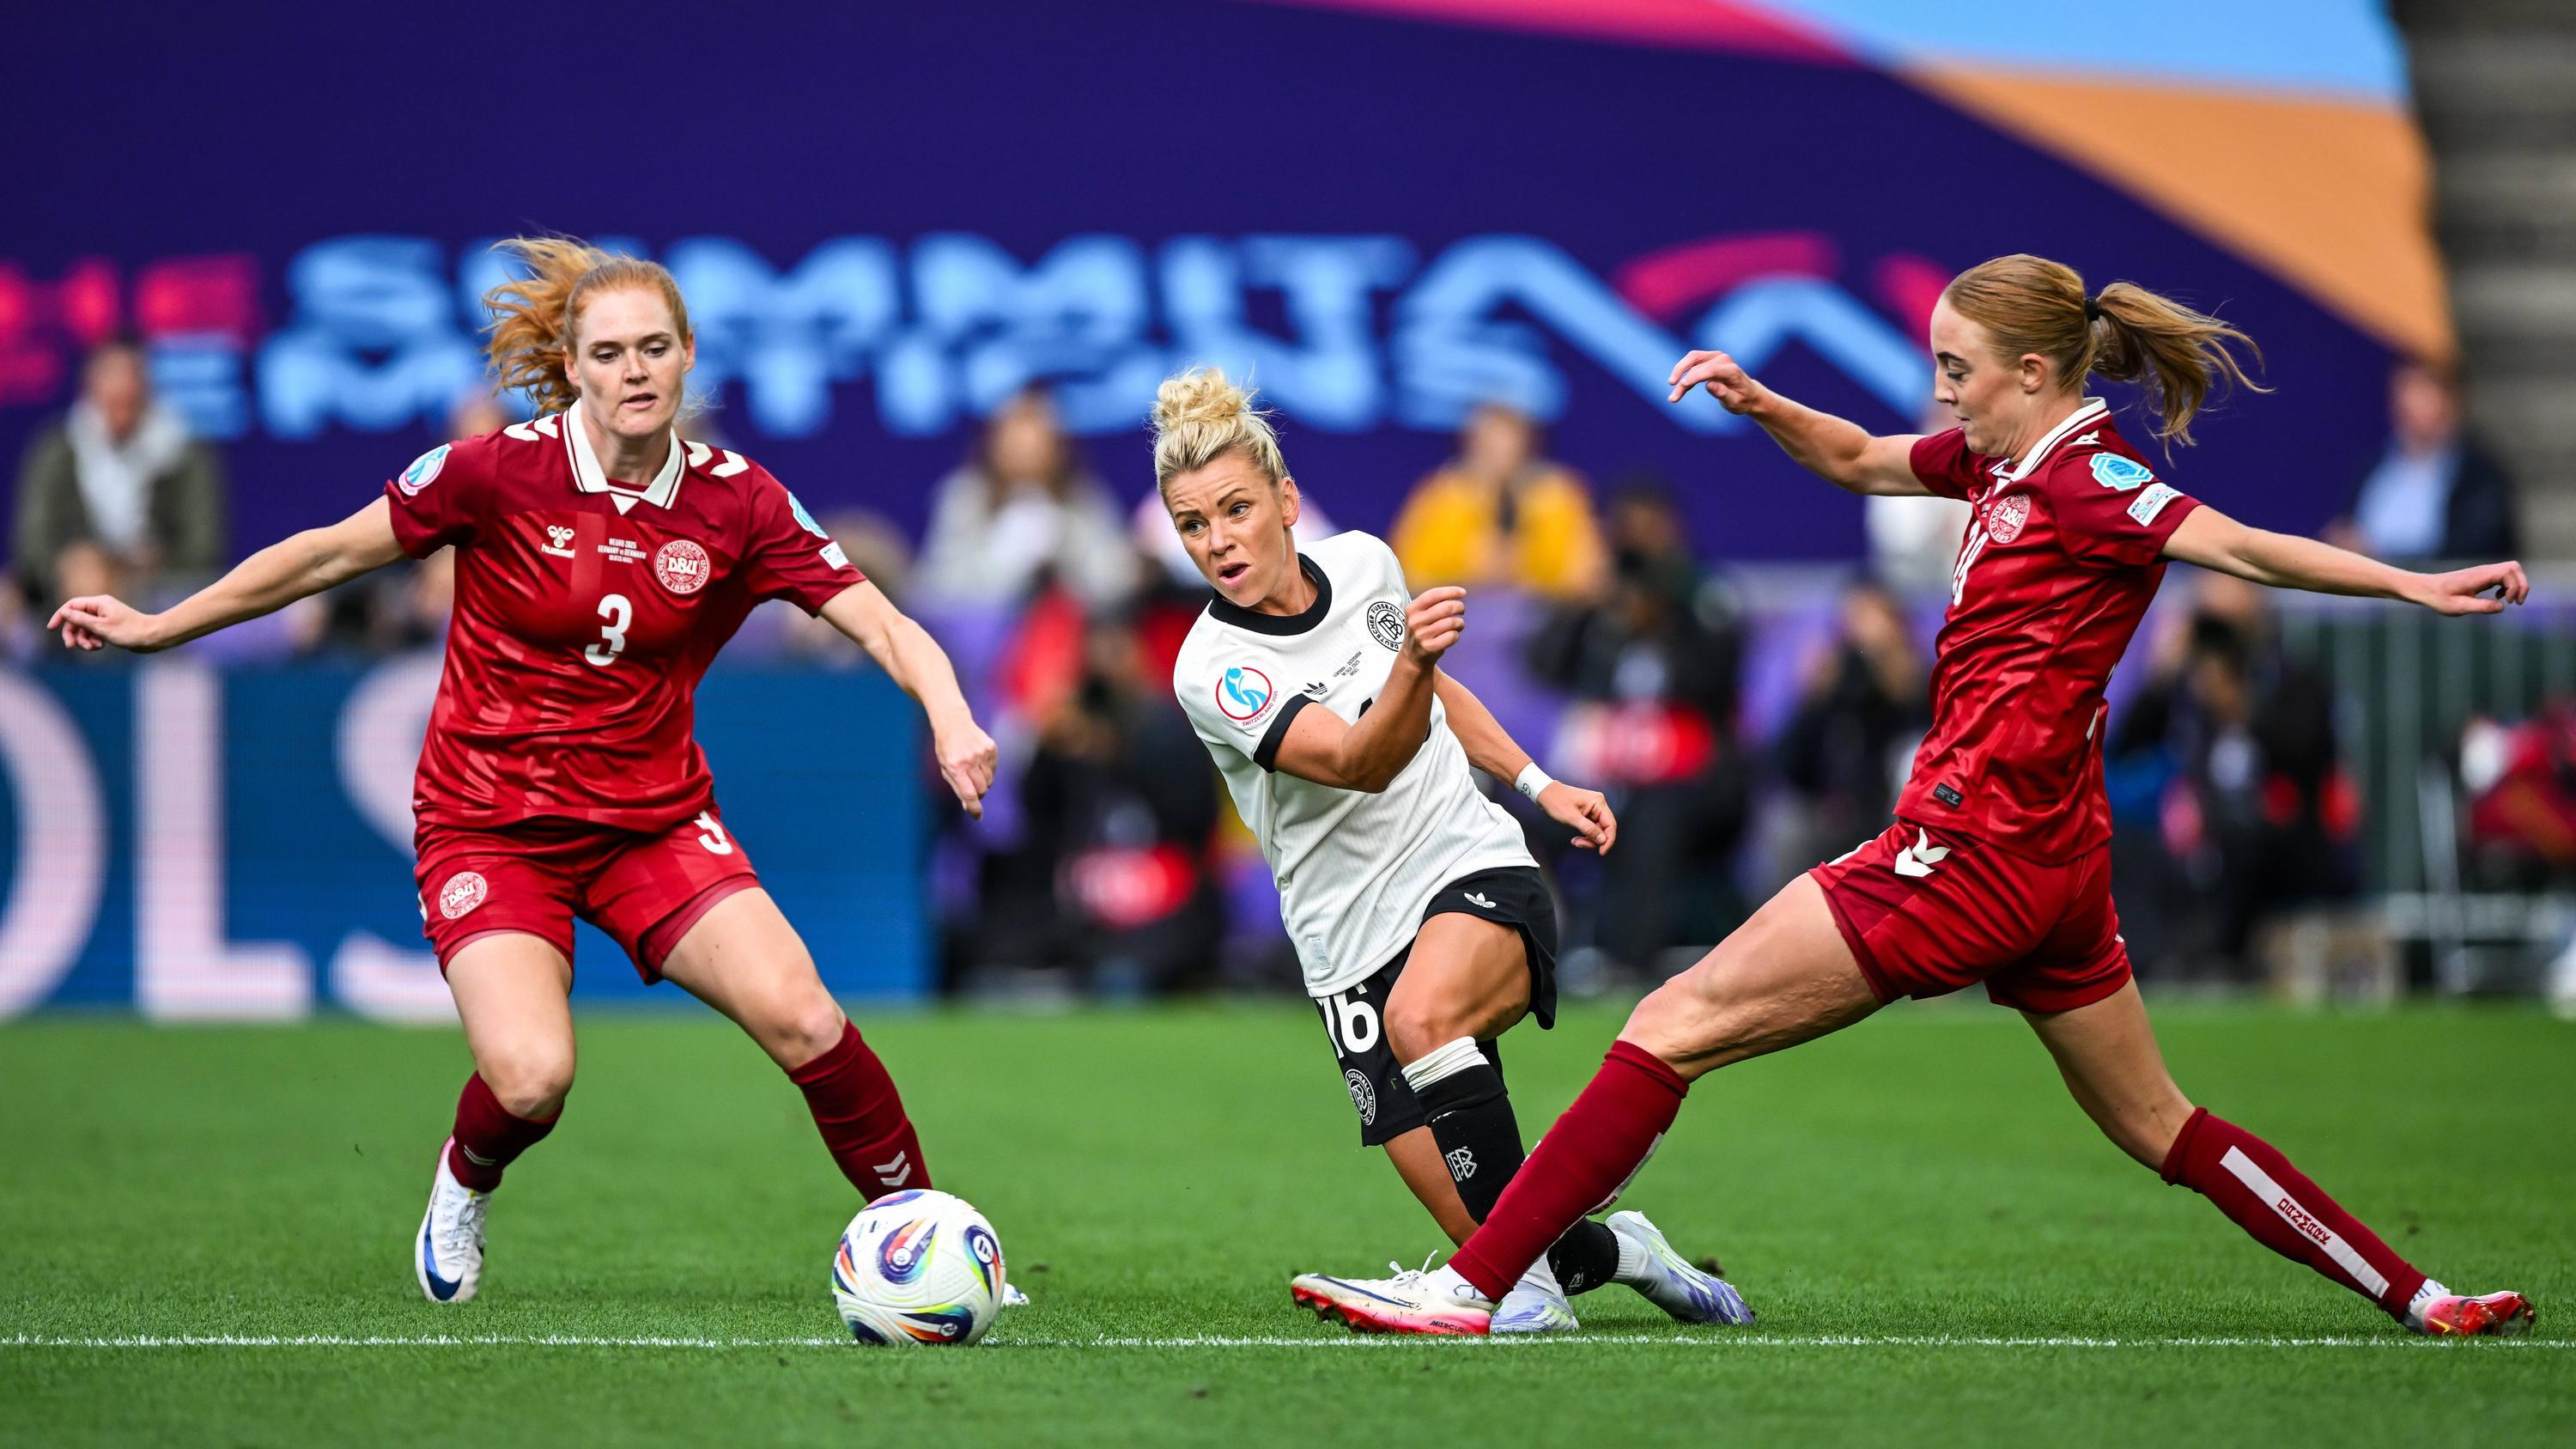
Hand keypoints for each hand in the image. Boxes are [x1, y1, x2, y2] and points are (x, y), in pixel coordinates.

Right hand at [48, 594, 165, 652]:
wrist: (152, 638)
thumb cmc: (129, 631)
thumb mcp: (101, 627)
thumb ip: (80, 620)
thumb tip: (64, 612)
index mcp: (99, 603)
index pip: (72, 605)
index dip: (60, 616)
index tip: (51, 628)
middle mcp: (101, 608)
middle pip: (76, 619)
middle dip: (72, 633)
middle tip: (71, 646)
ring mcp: (105, 618)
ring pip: (84, 629)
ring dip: (84, 639)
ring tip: (92, 648)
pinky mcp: (110, 628)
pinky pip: (94, 634)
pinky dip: (93, 641)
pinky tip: (100, 647)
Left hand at [932, 714, 998, 819]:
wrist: (953, 723)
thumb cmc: (946, 749)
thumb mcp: (946, 769)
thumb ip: (958, 788)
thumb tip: (969, 808)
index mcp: (955, 766)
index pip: (969, 793)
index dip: (974, 807)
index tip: (977, 816)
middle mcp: (970, 760)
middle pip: (981, 789)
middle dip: (977, 793)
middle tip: (971, 788)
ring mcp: (982, 753)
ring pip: (989, 781)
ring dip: (982, 782)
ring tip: (973, 772)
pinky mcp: (991, 747)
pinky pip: (994, 769)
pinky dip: (988, 771)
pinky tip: (978, 762)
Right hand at [1400, 586, 1466, 665]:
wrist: (1412, 655)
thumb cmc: (1423, 628)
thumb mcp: (1421, 613)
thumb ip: (1435, 602)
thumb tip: (1456, 594)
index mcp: (1412, 609)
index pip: (1434, 594)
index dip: (1451, 591)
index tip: (1463, 593)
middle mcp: (1415, 621)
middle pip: (1446, 608)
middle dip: (1459, 607)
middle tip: (1461, 610)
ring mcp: (1421, 635)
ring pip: (1451, 622)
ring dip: (1460, 623)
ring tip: (1458, 625)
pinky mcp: (1429, 648)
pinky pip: (1452, 636)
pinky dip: (1456, 635)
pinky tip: (1453, 635)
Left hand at [1537, 781, 1616, 853]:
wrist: (1545, 793)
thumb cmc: (1556, 801)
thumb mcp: (1571, 818)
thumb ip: (1588, 829)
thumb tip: (1602, 840)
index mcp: (1598, 803)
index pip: (1610, 825)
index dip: (1608, 840)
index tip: (1602, 852)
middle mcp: (1599, 805)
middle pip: (1604, 829)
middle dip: (1594, 840)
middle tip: (1580, 844)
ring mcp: (1593, 809)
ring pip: (1598, 831)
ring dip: (1588, 839)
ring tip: (1575, 842)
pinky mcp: (1588, 813)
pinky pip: (1592, 828)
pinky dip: (1585, 835)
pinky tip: (1576, 839)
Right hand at [1667, 349, 1767, 412]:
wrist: (1749, 394)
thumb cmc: (1742, 400)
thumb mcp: (1735, 403)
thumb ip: (1723, 394)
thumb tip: (1709, 385)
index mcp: (1731, 371)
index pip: (1709, 369)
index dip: (1693, 377)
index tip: (1681, 387)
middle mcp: (1723, 359)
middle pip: (1697, 362)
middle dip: (1682, 377)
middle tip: (1672, 391)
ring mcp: (1716, 357)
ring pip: (1692, 358)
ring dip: (1679, 370)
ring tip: (1672, 385)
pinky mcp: (1710, 358)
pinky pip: (1693, 361)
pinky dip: (1683, 371)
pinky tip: (1679, 386)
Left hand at [2409, 561, 2528, 615]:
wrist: (2425, 589)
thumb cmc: (2439, 598)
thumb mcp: (2458, 607)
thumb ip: (2480, 606)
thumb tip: (2502, 607)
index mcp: (2479, 576)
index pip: (2509, 571)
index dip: (2515, 586)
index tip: (2507, 602)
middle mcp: (2483, 571)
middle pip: (2514, 567)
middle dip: (2522, 584)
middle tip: (2516, 602)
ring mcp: (2483, 572)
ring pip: (2510, 570)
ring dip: (2516, 585)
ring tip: (2509, 601)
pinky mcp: (2482, 576)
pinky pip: (2503, 575)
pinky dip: (2507, 585)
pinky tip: (2497, 597)